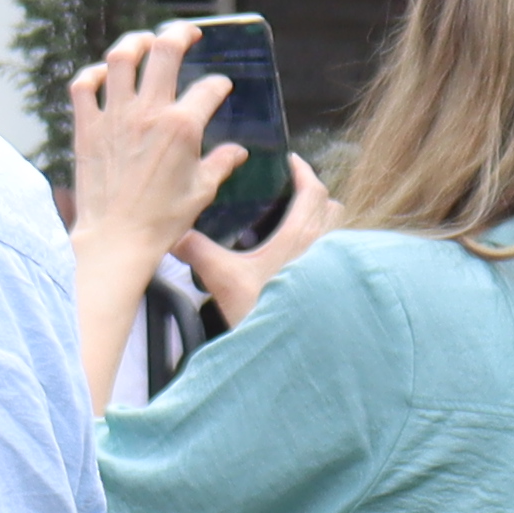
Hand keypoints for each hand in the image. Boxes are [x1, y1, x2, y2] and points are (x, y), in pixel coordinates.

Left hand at [62, 27, 240, 273]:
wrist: (116, 239)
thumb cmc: (162, 220)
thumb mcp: (202, 191)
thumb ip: (221, 164)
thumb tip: (239, 152)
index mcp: (182, 126)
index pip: (208, 88)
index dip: (219, 85)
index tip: (220, 88)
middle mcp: (147, 113)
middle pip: (164, 51)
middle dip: (179, 34)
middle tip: (187, 33)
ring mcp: (113, 117)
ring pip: (120, 58)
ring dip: (134, 42)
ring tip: (144, 41)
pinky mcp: (87, 128)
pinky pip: (82, 86)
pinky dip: (92, 74)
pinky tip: (102, 75)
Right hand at [179, 156, 334, 323]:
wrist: (296, 351)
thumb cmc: (267, 312)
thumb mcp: (224, 279)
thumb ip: (198, 252)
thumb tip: (175, 235)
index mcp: (302, 234)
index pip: (312, 189)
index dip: (302, 171)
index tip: (290, 161)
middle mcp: (326, 245)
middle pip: (330, 206)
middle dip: (314, 195)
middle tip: (292, 193)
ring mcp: (336, 266)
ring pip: (338, 230)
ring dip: (323, 222)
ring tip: (298, 227)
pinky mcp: (338, 285)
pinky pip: (338, 255)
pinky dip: (325, 249)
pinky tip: (303, 262)